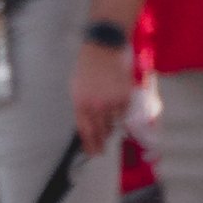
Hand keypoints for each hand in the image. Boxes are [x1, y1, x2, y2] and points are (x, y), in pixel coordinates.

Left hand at [69, 34, 131, 155]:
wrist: (103, 49)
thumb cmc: (87, 68)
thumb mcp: (77, 89)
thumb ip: (82, 108)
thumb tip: (89, 127)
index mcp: (80, 103)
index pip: (85, 130)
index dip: (89, 144)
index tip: (93, 153)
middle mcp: (96, 105)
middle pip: (100, 131)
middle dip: (101, 142)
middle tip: (102, 151)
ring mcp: (112, 102)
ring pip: (114, 123)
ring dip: (111, 126)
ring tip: (109, 122)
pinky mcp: (125, 97)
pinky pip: (124, 113)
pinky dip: (121, 113)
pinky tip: (118, 106)